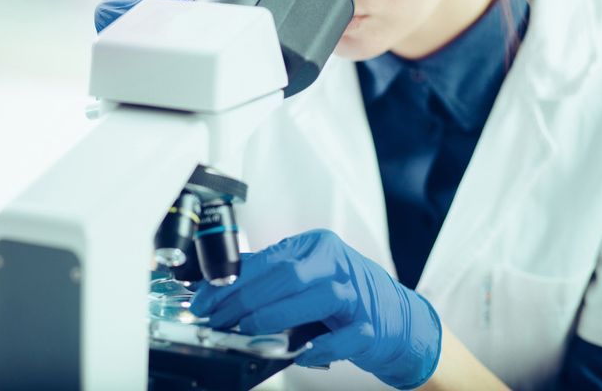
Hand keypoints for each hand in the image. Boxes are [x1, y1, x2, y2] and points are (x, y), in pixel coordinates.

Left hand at [189, 229, 441, 389]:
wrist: (397, 319)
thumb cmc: (343, 296)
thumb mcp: (306, 277)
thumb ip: (269, 279)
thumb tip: (218, 288)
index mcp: (316, 247)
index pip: (267, 259)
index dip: (231, 281)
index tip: (204, 300)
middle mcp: (337, 264)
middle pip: (287, 274)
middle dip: (245, 298)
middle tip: (218, 319)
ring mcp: (356, 295)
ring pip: (317, 297)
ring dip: (276, 315)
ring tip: (248, 330)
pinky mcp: (370, 328)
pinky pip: (345, 336)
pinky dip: (321, 347)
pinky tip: (300, 354)